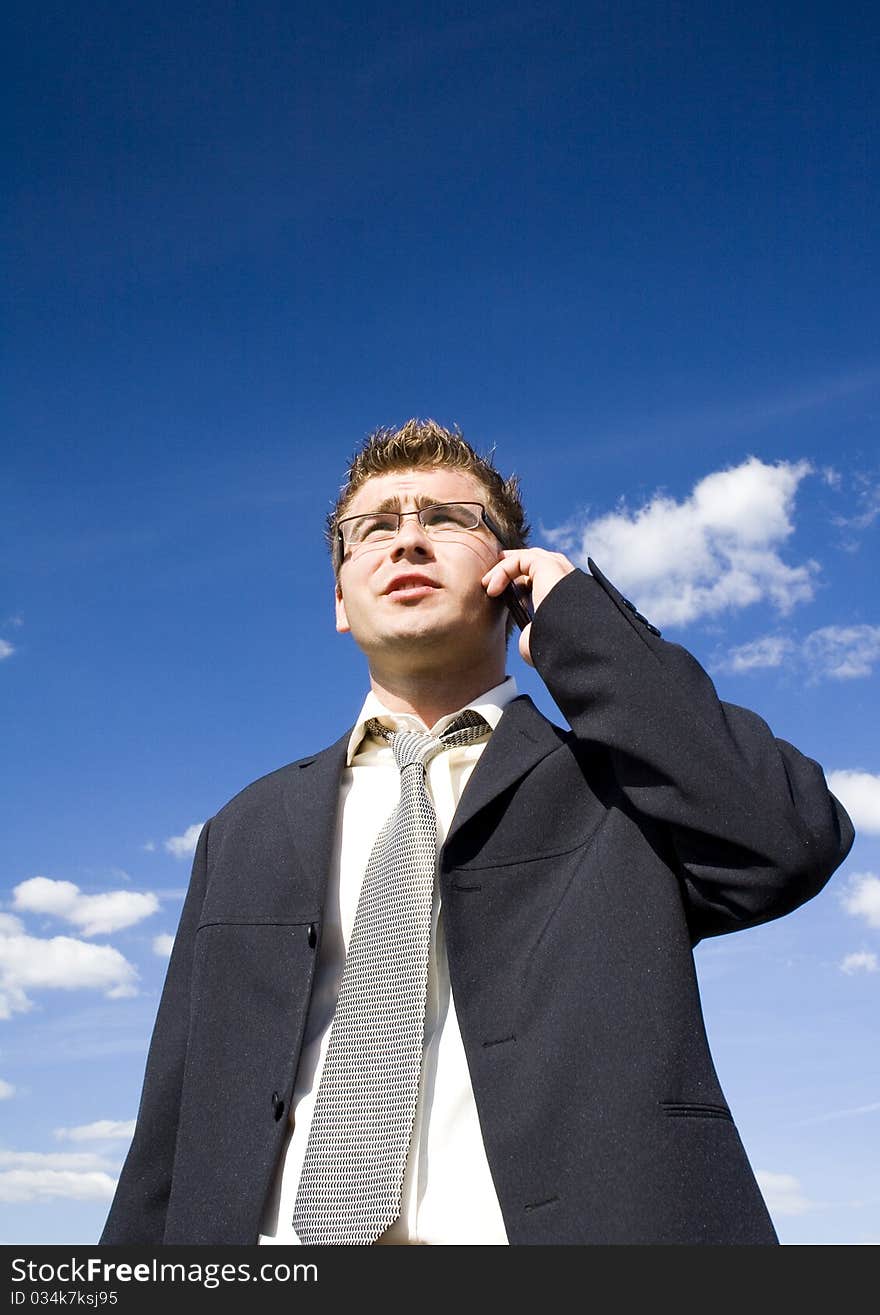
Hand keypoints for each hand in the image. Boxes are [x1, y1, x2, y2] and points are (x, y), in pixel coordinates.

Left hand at [482, 548, 575, 665]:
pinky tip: (493, 589)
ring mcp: (560, 570)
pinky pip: (521, 560)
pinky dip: (504, 570)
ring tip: (488, 586)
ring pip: (527, 559)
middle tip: (492, 583)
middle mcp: (567, 581)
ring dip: (504, 569)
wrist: (572, 643)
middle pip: (536, 564)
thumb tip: (525, 638)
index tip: (505, 598)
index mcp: (569, 598)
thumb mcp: (542, 642)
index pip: (545, 580)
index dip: (523, 584)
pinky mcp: (549, 565)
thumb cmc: (560, 648)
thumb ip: (534, 635)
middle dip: (512, 569)